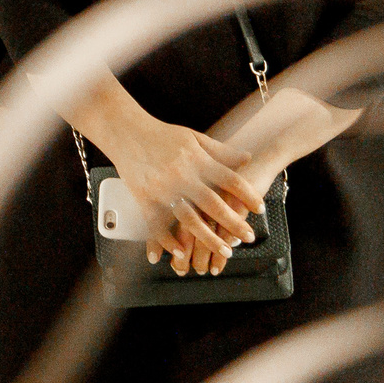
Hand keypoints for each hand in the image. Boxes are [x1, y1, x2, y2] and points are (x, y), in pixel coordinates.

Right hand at [99, 116, 262, 274]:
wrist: (124, 131)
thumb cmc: (161, 134)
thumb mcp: (194, 137)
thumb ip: (221, 151)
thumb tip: (248, 158)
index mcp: (197, 160)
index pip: (230, 180)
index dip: (247, 195)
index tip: (259, 209)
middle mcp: (182, 175)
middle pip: (213, 203)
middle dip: (234, 222)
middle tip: (248, 237)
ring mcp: (163, 189)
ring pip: (189, 218)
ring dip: (208, 238)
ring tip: (225, 250)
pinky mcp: (144, 198)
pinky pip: (157, 224)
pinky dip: (168, 240)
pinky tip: (180, 251)